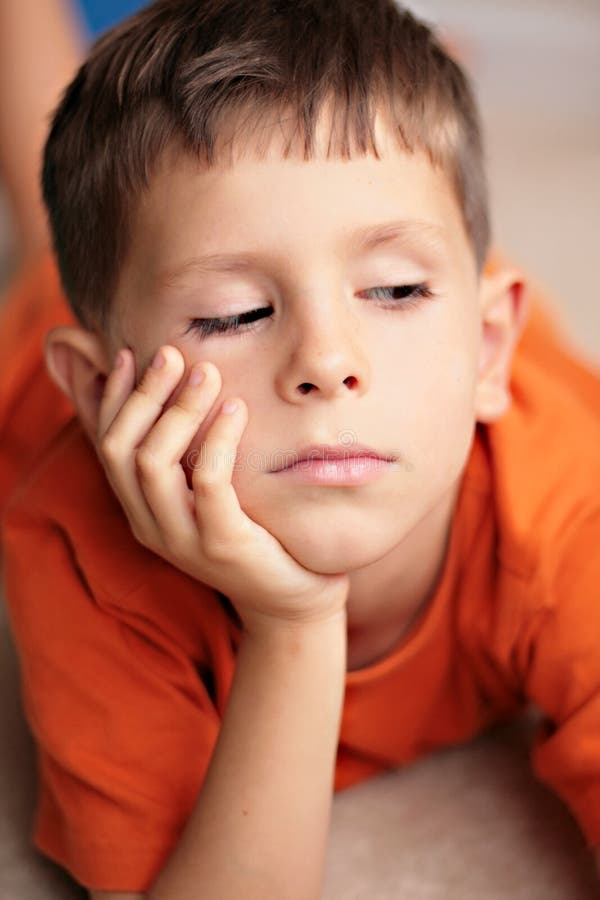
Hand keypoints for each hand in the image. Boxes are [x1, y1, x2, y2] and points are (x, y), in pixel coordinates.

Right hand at [96, 344, 349, 634]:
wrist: (292, 599)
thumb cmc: (254, 532)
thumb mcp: (210, 492)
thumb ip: (188, 453)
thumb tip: (177, 395)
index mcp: (141, 509)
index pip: (107, 445)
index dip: (112, 397)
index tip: (128, 353)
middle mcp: (150, 524)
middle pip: (120, 449)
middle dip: (143, 394)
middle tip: (173, 353)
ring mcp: (183, 539)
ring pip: (153, 462)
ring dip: (178, 410)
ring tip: (208, 372)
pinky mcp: (222, 545)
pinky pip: (207, 483)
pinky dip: (218, 440)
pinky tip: (238, 409)